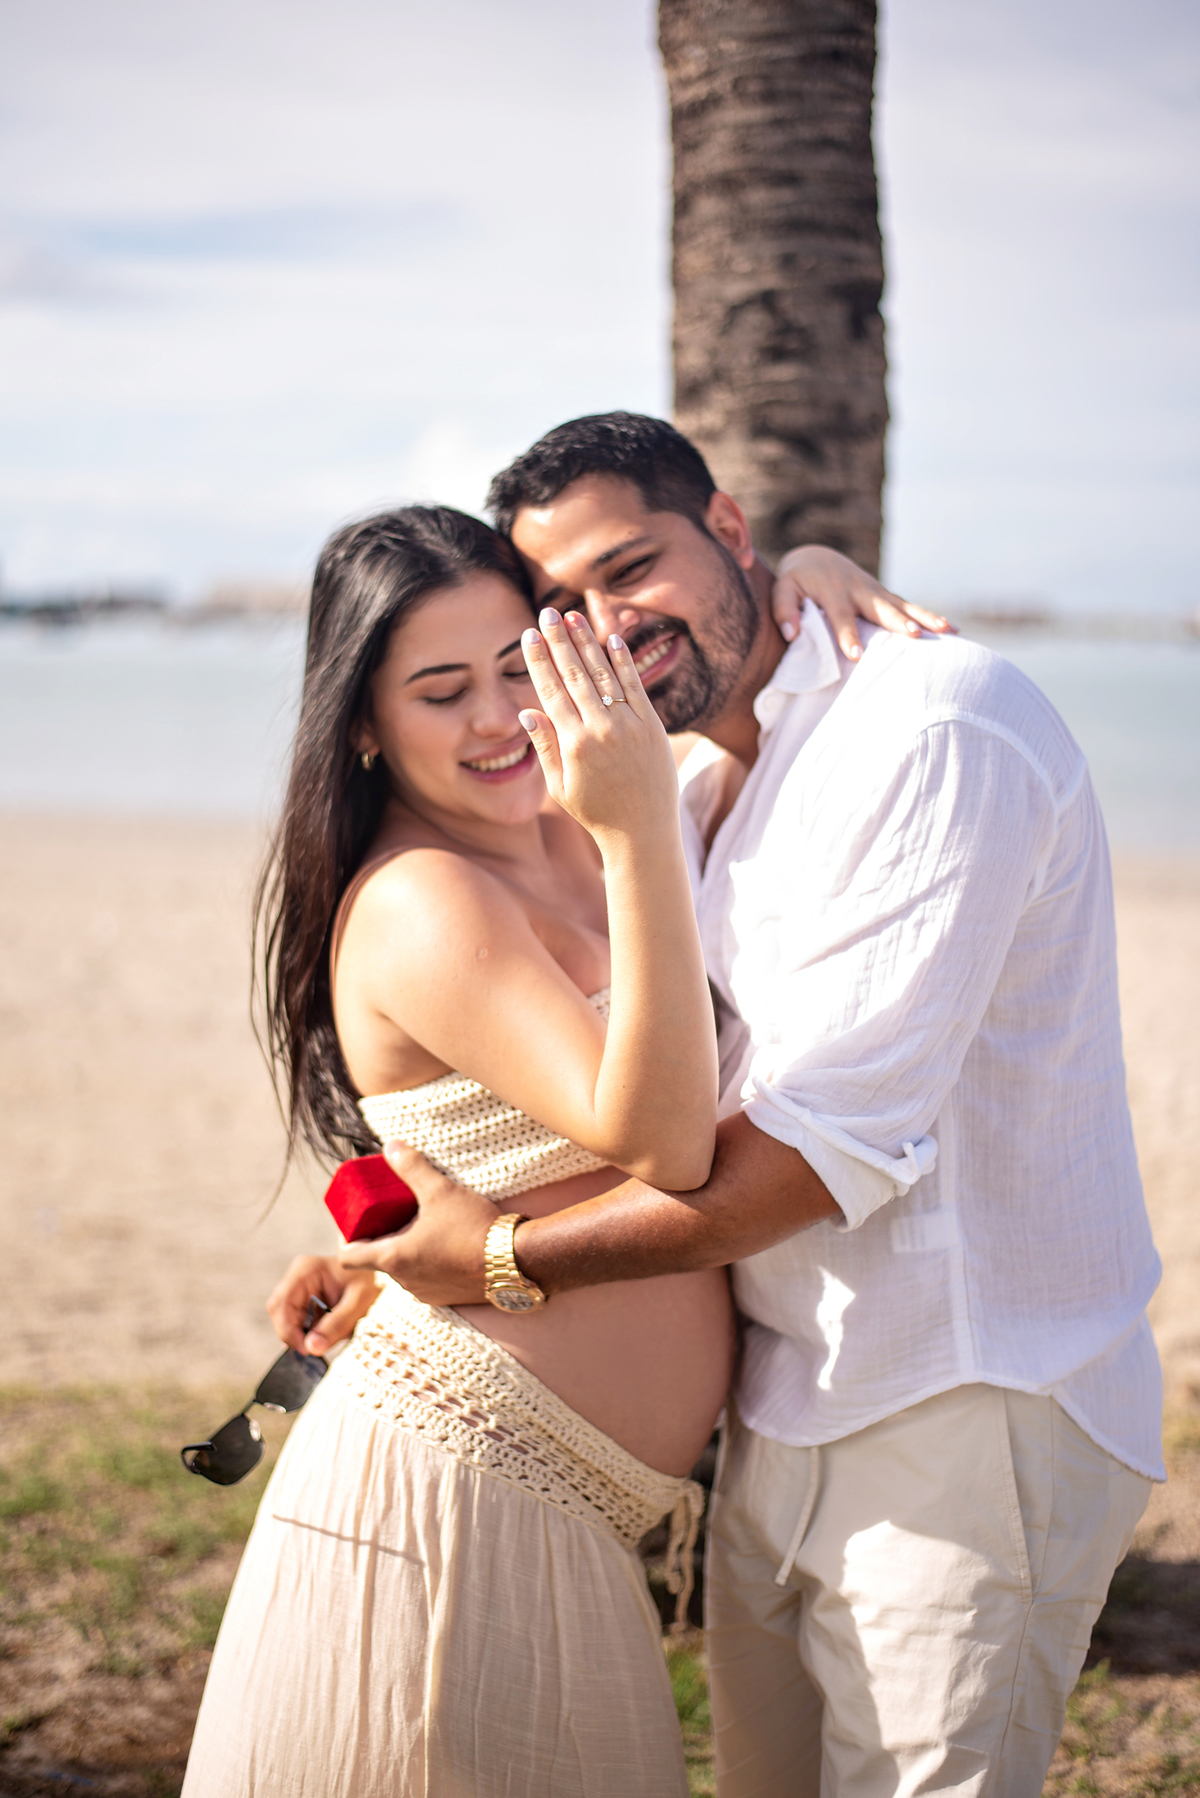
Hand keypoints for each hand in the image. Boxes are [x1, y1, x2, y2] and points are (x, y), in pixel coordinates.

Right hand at [266, 1254, 380, 1355]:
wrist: (384, 1280)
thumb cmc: (374, 1284)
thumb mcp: (359, 1304)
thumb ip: (336, 1325)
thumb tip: (311, 1347)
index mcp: (305, 1270)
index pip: (280, 1304)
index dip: (288, 1330)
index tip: (307, 1349)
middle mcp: (298, 1277)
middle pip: (279, 1313)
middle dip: (294, 1334)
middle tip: (316, 1350)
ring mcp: (300, 1288)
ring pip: (287, 1320)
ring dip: (303, 1335)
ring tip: (328, 1339)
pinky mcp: (305, 1300)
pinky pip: (298, 1322)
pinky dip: (309, 1333)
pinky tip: (327, 1334)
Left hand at [339, 1142, 495, 1305]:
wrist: (517, 1262)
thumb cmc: (473, 1227)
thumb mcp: (439, 1190)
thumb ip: (411, 1168)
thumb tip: (390, 1146)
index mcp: (394, 1258)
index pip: (349, 1257)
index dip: (345, 1238)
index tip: (354, 1223)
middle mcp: (405, 1281)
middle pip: (378, 1261)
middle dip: (383, 1238)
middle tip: (393, 1214)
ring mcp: (427, 1293)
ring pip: (404, 1271)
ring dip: (407, 1250)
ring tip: (422, 1225)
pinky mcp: (449, 1297)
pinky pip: (427, 1279)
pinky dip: (428, 1262)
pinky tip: (446, 1243)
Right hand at [518, 608, 678, 843]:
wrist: (643, 831)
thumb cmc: (596, 812)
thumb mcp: (560, 786)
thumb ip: (545, 746)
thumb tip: (527, 710)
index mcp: (574, 743)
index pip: (551, 690)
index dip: (539, 660)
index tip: (528, 635)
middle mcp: (602, 729)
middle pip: (575, 674)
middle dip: (559, 641)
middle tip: (546, 613)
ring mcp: (630, 725)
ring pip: (604, 674)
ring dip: (588, 642)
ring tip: (574, 617)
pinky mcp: (653, 726)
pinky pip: (635, 686)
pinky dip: (623, 662)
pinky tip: (612, 639)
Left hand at [772, 545, 954, 661]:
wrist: (817, 558)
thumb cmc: (797, 581)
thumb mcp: (782, 590)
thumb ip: (784, 610)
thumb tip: (791, 634)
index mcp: (833, 591)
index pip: (841, 616)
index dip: (848, 635)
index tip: (856, 655)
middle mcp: (859, 590)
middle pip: (881, 608)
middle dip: (898, 622)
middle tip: (914, 636)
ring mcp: (877, 592)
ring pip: (904, 606)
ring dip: (925, 618)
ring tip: (946, 631)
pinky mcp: (886, 596)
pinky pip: (911, 607)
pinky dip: (931, 617)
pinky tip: (952, 630)